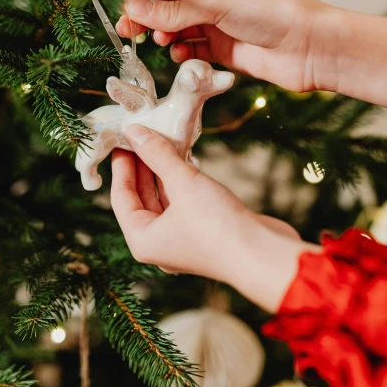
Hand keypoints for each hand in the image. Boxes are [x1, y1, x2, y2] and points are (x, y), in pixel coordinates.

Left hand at [111, 125, 312, 313]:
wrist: (264, 254)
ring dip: (164, 170)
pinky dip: (182, 180)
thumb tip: (134, 131)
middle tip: (141, 134)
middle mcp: (159, 242)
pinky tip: (186, 158)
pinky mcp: (205, 231)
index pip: (121, 197)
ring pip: (165, 198)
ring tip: (162, 138)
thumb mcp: (182, 182)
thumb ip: (157, 155)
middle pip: (142, 197)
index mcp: (143, 240)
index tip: (123, 137)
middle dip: (142, 165)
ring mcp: (182, 238)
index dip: (122, 165)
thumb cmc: (216, 224)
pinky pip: (184, 201)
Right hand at [116, 0, 335, 93]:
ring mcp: (218, 22)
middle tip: (127, 30)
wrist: (311, 48)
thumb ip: (174, 11)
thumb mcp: (218, 5)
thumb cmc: (274, 12)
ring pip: (176, 27)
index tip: (126, 4)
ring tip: (161, 42)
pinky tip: (180, 55)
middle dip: (147, 15)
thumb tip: (133, 9)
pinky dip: (181, 52)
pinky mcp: (222, 48)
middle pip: (168, 2)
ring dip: (164, 34)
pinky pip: (190, 48)